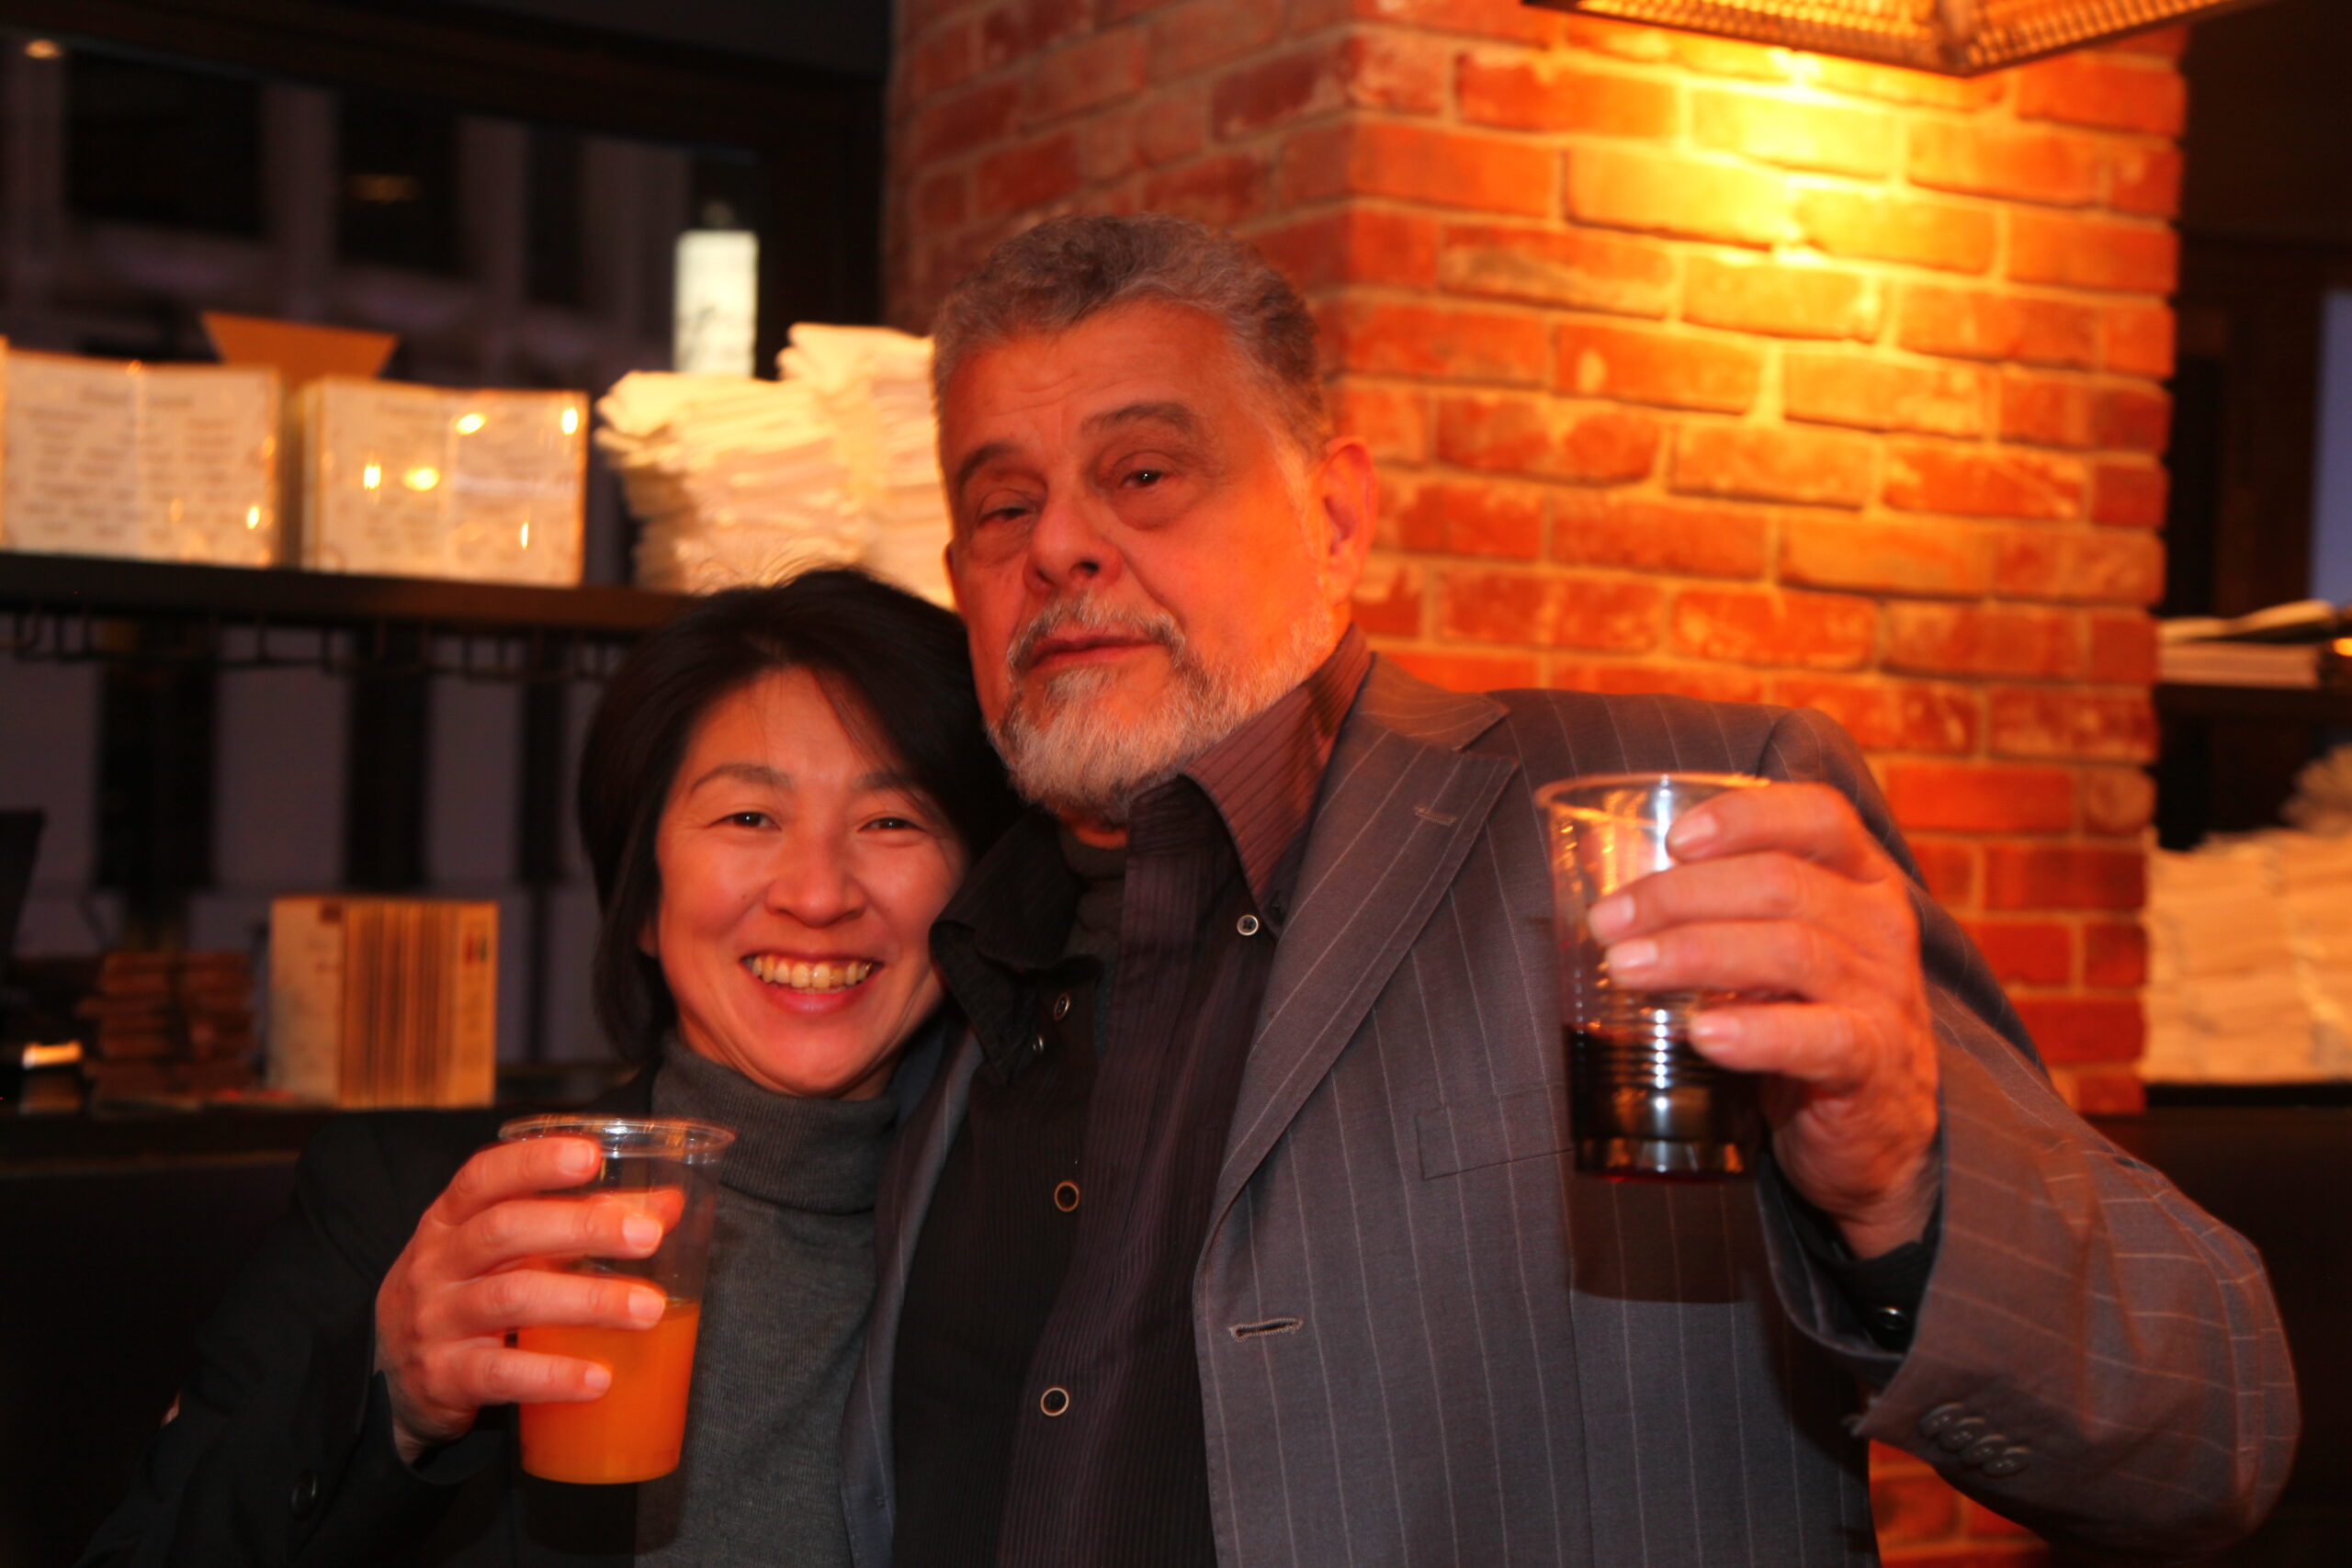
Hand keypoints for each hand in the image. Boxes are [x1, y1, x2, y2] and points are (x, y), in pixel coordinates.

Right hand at [374, 1137, 668, 1463]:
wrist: (393, 1381)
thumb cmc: (466, 1296)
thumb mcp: (504, 1254)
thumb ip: (574, 1224)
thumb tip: (665, 1207)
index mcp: (448, 1221)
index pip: (483, 1177)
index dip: (535, 1162)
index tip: (592, 1155)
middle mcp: (436, 1264)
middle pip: (505, 1231)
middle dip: (581, 1227)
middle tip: (647, 1235)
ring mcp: (435, 1321)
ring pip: (511, 1299)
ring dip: (588, 1302)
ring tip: (649, 1309)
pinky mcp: (444, 1378)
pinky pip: (501, 1374)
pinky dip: (554, 1375)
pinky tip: (600, 1377)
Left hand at [1586, 782, 1940, 1257]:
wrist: (1880, 1127)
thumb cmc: (1808, 1016)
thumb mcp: (1778, 950)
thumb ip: (1721, 913)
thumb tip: (1605, 885)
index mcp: (1859, 880)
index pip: (1818, 816)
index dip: (1745, 817)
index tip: (1674, 840)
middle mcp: (1878, 926)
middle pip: (1781, 883)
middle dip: (1681, 896)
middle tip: (1608, 923)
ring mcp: (1882, 994)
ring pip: (1790, 951)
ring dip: (1696, 954)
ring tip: (1628, 968)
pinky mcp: (1873, 1062)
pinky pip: (1819, 1037)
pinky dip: (1756, 1033)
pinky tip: (1702, 1033)